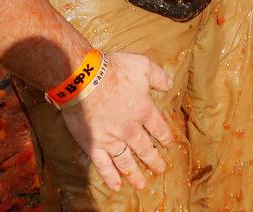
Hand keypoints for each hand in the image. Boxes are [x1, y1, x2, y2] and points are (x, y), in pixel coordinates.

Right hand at [61, 51, 173, 191]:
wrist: (83, 79)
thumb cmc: (114, 70)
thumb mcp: (143, 66)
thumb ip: (158, 76)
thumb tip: (169, 85)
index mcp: (144, 110)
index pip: (159, 128)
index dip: (166, 137)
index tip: (169, 144)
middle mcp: (130, 129)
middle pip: (145, 148)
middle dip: (154, 160)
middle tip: (161, 169)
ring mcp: (112, 139)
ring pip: (126, 161)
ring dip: (135, 174)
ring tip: (142, 184)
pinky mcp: (93, 145)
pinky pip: (103, 166)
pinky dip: (110, 177)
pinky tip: (117, 186)